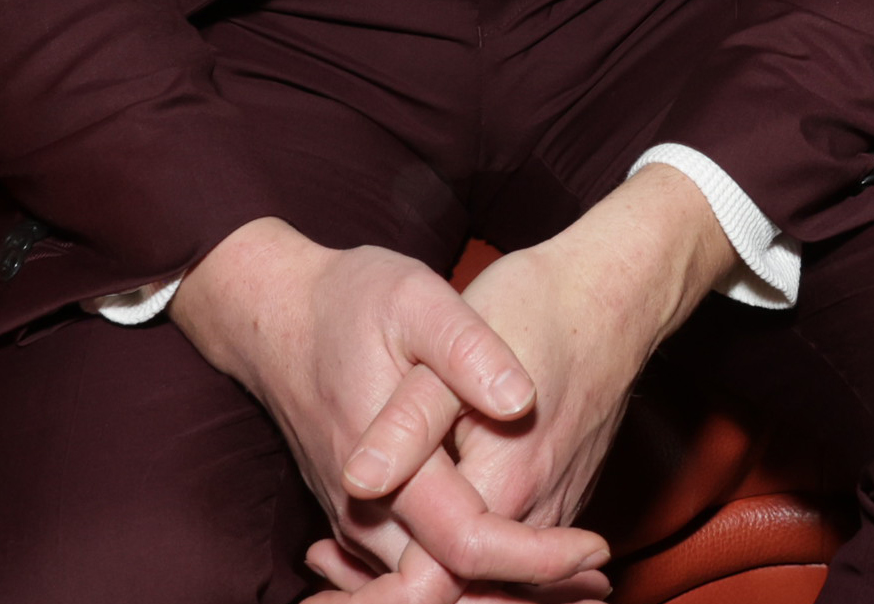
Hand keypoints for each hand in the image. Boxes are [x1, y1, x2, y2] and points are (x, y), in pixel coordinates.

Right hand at [167, 217, 605, 597]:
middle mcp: (364, 512)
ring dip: (499, 589)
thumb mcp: (415, 299)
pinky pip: (413, 569)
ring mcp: (357, 522)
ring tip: (581, 579)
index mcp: (383, 464)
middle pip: (448, 588)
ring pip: (428, 588)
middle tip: (598, 579)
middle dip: (524, 590)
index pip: (465, 544)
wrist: (275, 315)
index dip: (535, 558)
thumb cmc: (350, 300)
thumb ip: (465, 351)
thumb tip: (518, 400)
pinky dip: (467, 578)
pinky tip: (525, 565)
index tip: (595, 550)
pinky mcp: (360, 518)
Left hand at [310, 168, 745, 598]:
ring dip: (410, 581)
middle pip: (460, 590)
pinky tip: (389, 537)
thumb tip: (359, 480)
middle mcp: (536, 510)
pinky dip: (444, 559)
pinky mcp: (556, 497)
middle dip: (386, 596)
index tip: (320, 588)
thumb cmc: (531, 307)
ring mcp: (553, 507)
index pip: (436, 580)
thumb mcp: (450, 343)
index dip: (374, 597)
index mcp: (505, 482)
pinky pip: (501, 554)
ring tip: (331, 568)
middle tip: (318, 585)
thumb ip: (410, 421)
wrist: (612, 294)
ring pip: (482, 578)